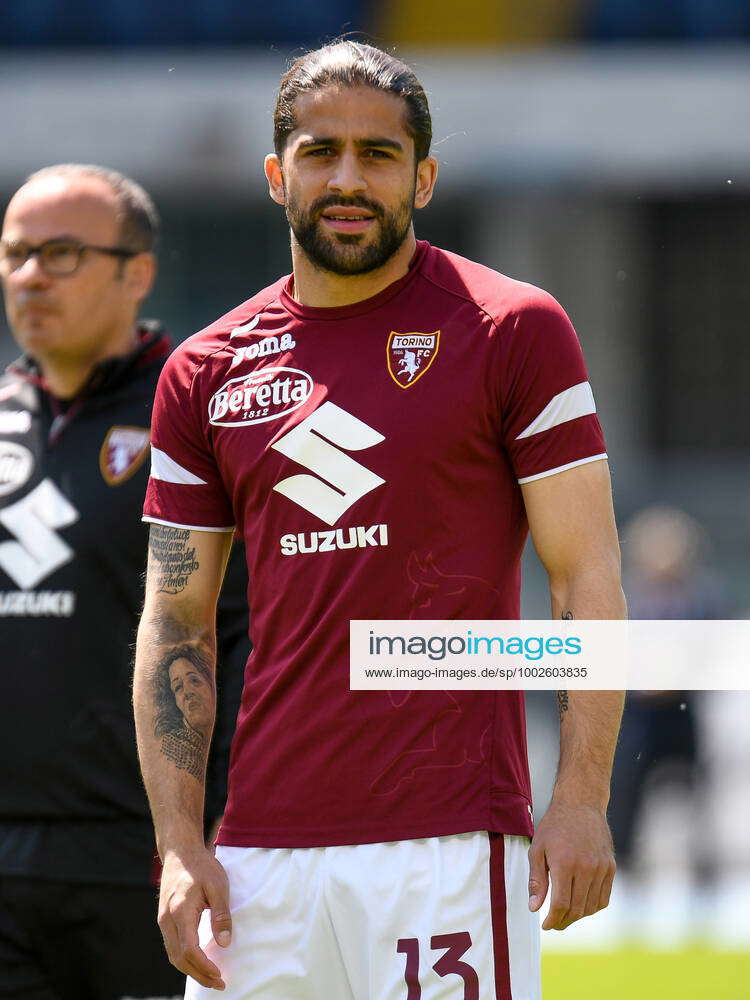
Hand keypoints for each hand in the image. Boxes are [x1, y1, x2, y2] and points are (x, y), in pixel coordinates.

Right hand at [158, 844, 231, 989]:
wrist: (179, 852)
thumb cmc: (201, 866)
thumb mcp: (218, 886)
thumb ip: (221, 915)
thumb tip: (224, 943)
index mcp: (180, 911)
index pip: (189, 950)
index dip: (204, 966)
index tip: (220, 975)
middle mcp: (167, 919)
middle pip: (179, 958)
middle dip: (198, 975)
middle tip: (219, 983)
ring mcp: (163, 920)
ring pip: (173, 954)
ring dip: (191, 969)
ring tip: (210, 977)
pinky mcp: (164, 918)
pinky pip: (172, 946)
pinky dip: (184, 958)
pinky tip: (198, 961)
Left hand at [527, 799, 615, 929]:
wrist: (581, 804)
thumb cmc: (554, 826)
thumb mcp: (538, 849)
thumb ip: (536, 880)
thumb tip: (534, 908)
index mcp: (565, 863)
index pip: (561, 904)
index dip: (553, 920)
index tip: (545, 925)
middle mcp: (586, 868)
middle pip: (577, 909)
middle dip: (563, 921)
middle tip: (554, 923)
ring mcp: (601, 868)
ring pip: (591, 907)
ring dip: (578, 916)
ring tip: (565, 915)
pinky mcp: (610, 867)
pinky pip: (603, 898)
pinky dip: (592, 907)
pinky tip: (581, 905)